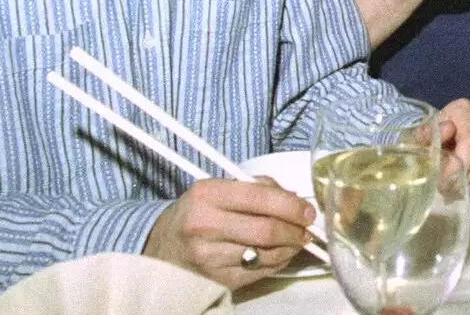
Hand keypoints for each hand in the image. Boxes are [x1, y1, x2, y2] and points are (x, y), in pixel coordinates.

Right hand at [143, 177, 315, 288]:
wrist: (161, 248)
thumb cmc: (196, 214)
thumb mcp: (217, 189)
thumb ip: (257, 187)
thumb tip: (294, 200)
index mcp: (206, 195)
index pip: (261, 197)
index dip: (291, 205)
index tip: (308, 210)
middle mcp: (205, 226)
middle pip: (266, 230)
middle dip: (295, 230)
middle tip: (307, 228)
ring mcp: (209, 257)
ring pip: (266, 254)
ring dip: (290, 248)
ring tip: (296, 240)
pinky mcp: (216, 280)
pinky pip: (259, 273)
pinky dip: (277, 263)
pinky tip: (280, 254)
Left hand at [437, 98, 469, 196]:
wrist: (443, 146)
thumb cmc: (430, 144)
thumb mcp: (421, 141)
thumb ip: (429, 136)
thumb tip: (448, 129)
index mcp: (463, 109)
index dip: (459, 166)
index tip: (445, 181)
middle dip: (466, 178)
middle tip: (451, 185)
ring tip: (461, 185)